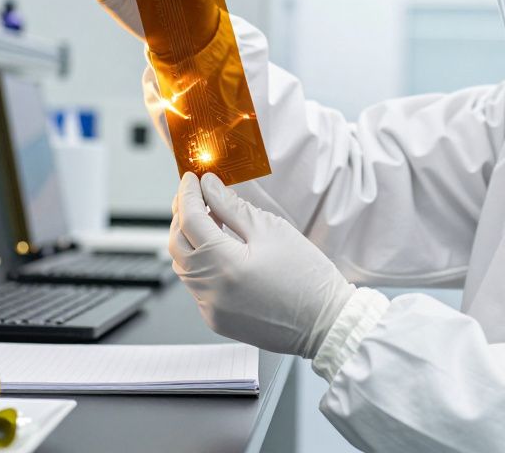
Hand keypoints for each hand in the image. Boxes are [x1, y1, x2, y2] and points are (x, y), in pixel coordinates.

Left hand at [169, 172, 355, 357]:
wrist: (327, 325)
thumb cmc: (308, 278)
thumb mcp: (272, 231)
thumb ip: (233, 207)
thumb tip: (210, 187)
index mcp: (225, 266)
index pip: (190, 220)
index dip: (188, 195)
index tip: (191, 178)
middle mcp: (211, 292)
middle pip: (177, 244)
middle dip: (182, 215)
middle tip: (195, 194)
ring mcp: (211, 310)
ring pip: (184, 267)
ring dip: (190, 240)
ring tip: (210, 219)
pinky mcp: (217, 320)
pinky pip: (197, 286)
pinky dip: (201, 264)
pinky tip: (219, 251)